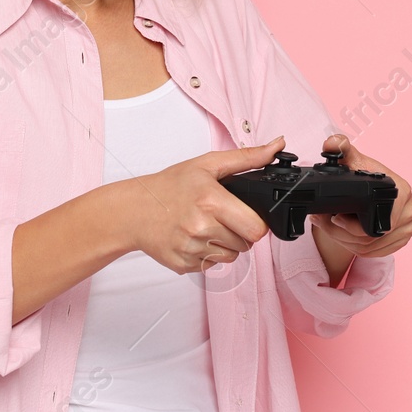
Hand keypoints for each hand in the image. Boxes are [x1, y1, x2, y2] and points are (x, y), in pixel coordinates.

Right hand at [110, 135, 285, 273]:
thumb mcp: (208, 164)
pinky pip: (210, 265)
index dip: (256, 222)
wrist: (133, 210)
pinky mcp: (182, 264)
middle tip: (224, 218)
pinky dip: (207, 254)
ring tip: (207, 226)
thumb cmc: (169, 186)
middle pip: (246, 245)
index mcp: (211, 201)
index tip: (246, 214)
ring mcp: (191, 249)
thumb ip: (247, 157)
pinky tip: (194, 238)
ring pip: (230, 256)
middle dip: (241, 233)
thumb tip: (278, 145)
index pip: (256, 229)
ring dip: (225, 244)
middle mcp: (201, 227)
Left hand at [308, 134, 411, 257]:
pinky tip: (344, 234)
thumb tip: (333, 143)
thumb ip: (340, 148)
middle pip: (371, 239)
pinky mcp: (403, 240)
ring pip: (371, 249)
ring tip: (331, 226)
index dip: (351, 226)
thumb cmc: (362, 174)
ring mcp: (409, 228)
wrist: (371, 189)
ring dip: (345, 242)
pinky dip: (356, 248)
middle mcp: (411, 211)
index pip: (375, 224)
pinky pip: (376, 254)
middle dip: (342, 235)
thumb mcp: (350, 161)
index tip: (335, 217)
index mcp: (402, 192)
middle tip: (326, 222)